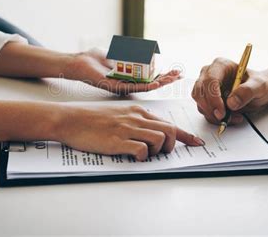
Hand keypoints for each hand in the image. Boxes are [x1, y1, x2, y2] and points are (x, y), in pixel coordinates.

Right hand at [55, 104, 204, 160]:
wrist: (70, 119)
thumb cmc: (92, 118)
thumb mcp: (118, 113)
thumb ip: (135, 120)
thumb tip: (150, 133)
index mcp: (138, 111)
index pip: (168, 122)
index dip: (186, 135)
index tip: (197, 142)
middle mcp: (136, 118)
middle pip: (170, 130)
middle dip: (173, 145)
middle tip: (164, 154)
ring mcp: (128, 129)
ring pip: (159, 140)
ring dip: (157, 152)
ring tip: (145, 155)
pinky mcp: (118, 141)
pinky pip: (141, 151)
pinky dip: (142, 157)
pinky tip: (132, 157)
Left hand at [65, 49, 181, 93]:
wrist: (77, 63)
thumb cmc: (91, 59)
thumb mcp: (113, 53)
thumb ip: (123, 52)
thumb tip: (134, 47)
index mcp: (127, 77)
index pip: (149, 77)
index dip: (163, 75)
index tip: (174, 71)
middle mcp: (126, 84)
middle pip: (151, 83)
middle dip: (166, 79)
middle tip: (179, 75)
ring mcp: (122, 86)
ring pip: (146, 87)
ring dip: (161, 82)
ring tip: (172, 78)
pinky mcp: (116, 87)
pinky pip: (134, 87)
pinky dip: (147, 86)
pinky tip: (157, 83)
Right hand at [191, 58, 267, 124]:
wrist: (259, 92)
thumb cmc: (259, 85)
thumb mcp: (260, 86)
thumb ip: (247, 91)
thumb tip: (231, 102)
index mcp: (221, 65)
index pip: (210, 80)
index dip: (213, 97)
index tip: (222, 111)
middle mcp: (210, 74)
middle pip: (200, 92)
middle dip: (211, 108)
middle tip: (224, 118)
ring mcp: (206, 87)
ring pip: (201, 103)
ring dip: (214, 115)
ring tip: (233, 117)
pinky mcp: (207, 99)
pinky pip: (205, 111)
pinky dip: (215, 118)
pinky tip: (230, 117)